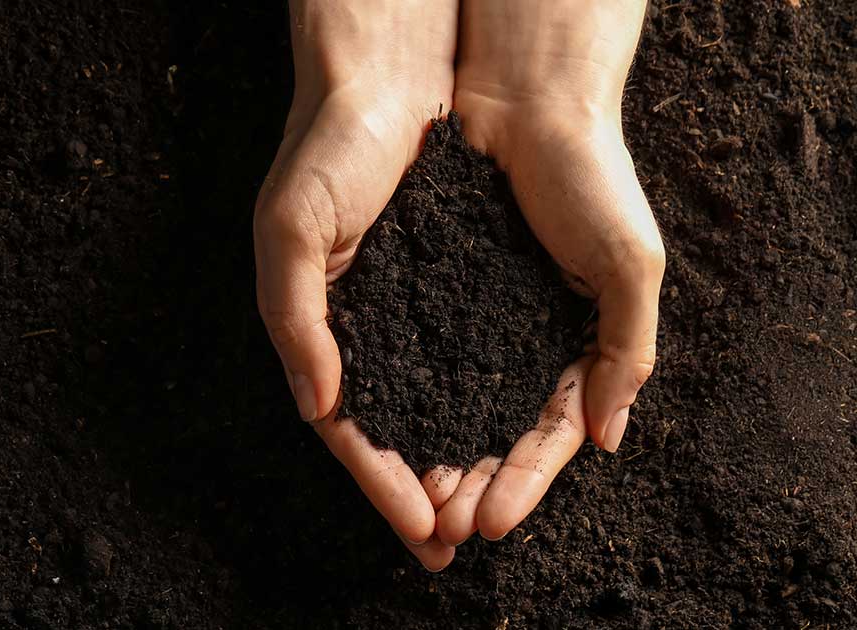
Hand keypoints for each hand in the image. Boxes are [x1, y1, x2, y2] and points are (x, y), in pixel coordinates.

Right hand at [253, 0, 459, 569]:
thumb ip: (296, 320)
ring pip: (435, 406)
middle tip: (459, 545)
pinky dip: (485, 405)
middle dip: (422, 492)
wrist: (389, 80)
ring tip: (487, 512)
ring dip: (457, 462)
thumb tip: (320, 408)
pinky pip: (470, 361)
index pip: (347, 428)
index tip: (422, 532)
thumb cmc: (328, 149)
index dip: (380, 483)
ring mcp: (409, 312)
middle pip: (394, 431)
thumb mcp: (290, 232)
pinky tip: (505, 439)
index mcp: (319, 327)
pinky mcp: (453, 287)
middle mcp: (364, 329)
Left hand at [436, 0, 664, 543]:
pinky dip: (401, 400)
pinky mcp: (428, 293)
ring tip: (414, 501)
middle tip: (442, 527)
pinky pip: (411, 359)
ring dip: (433, 456)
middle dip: (471, 485)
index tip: (492, 522)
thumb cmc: (591, 178)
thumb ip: (625, 350)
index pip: (547, 435)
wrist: (526, 102)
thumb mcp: (628, 265)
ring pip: (448, 407)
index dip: (521, 482)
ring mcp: (473, 320)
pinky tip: (384, 434)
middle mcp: (519, 340)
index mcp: (575, 344)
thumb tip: (608, 439)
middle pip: (492, 433)